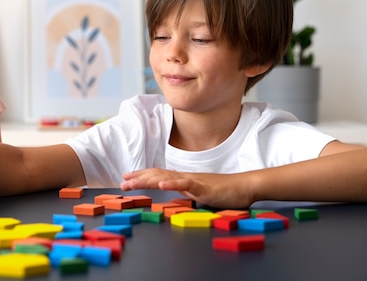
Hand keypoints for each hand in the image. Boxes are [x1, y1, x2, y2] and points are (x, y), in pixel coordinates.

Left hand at [120, 168, 255, 208]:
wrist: (244, 187)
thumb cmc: (224, 190)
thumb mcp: (200, 191)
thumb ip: (186, 189)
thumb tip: (173, 188)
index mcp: (184, 179)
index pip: (158, 175)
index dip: (142, 176)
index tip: (127, 178)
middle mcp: (185, 177)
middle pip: (157, 174)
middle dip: (138, 178)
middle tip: (122, 182)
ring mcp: (193, 181)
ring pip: (166, 177)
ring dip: (147, 179)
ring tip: (132, 182)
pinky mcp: (203, 187)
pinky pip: (185, 184)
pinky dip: (172, 183)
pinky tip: (161, 183)